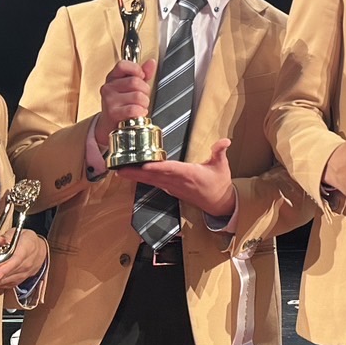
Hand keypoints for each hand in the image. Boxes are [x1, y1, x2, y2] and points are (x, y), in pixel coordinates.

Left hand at [0, 227, 48, 293]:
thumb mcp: (18, 232)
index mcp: (27, 247)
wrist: (39, 251)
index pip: (16, 260)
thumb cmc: (26, 241)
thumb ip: (7, 236)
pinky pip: (7, 285)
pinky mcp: (20, 280)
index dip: (5, 269)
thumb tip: (0, 241)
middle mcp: (27, 263)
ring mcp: (24, 273)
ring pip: (7, 281)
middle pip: (9, 273)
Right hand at [96, 59, 155, 151]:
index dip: (136, 69)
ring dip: (144, 103)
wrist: (110, 125)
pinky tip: (138, 113)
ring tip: (140, 106)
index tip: (141, 77)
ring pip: (138, 96)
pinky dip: (141, 112)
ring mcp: (109, 100)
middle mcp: (108, 87)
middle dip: (145, 90)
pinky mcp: (113, 113)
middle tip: (142, 96)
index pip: (123, 65)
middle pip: (135, 81)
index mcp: (113, 77)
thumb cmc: (122, 104)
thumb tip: (151, 62)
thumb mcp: (132, 86)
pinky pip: (134, 109)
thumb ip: (143, 73)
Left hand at [117, 138, 237, 218]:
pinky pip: (153, 183)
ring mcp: (173, 187)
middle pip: (154, 177)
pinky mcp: (170, 189)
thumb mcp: (222, 166)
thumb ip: (220, 152)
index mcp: (189, 174)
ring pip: (151, 181)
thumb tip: (225, 141)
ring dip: (136, 176)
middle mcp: (178, 182)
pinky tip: (132, 175)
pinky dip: (142, 179)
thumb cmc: (219, 184)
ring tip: (121, 171)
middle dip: (137, 173)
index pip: (171, 170)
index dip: (157, 168)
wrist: (218, 203)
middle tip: (120, 169)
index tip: (144, 166)